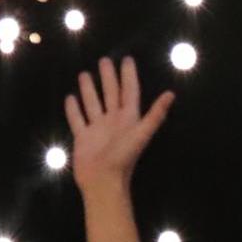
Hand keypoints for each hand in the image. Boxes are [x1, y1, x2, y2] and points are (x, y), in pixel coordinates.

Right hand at [66, 56, 174, 194]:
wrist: (103, 181)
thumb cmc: (123, 158)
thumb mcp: (142, 134)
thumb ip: (156, 114)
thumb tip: (171, 94)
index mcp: (128, 118)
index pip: (129, 91)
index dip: (129, 76)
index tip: (127, 60)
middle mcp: (113, 121)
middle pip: (111, 94)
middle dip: (108, 77)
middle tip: (104, 60)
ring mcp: (97, 129)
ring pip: (92, 103)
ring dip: (89, 89)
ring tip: (84, 74)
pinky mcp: (83, 137)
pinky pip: (77, 119)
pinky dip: (73, 109)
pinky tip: (70, 97)